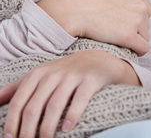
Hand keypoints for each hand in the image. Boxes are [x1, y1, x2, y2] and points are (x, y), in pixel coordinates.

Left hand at [0, 50, 138, 137]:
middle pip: (34, 107)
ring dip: (47, 128)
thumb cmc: (64, 72)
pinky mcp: (90, 80)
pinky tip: (67, 129)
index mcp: (38, 74)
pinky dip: (72, 116)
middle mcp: (54, 74)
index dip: (12, 123)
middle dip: (28, 131)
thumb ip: (16, 88)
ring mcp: (73, 76)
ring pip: (54, 106)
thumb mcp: (39, 75)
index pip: (18, 101)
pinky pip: (79, 100)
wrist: (97, 61)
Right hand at [38, 0, 150, 55]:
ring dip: (136, 39)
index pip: (145, 7)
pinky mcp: (129, 36)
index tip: (125, 21)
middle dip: (136, 27)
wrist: (70, 9)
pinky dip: (138, 50)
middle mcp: (139, 4)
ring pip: (145, 35)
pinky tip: (131, 52)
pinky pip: (143, 47)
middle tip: (120, 31)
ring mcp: (136, 20)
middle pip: (146, 22)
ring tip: (122, 42)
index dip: (136, 15)